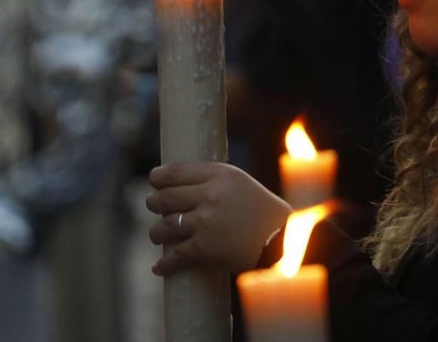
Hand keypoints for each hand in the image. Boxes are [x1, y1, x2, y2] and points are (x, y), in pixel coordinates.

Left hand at [146, 162, 290, 275]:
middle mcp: (210, 195)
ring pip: (163, 227)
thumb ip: (211, 181)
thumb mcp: (240, 183)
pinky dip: (164, 264)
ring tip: (158, 235)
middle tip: (154, 206)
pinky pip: (173, 256)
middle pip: (164, 198)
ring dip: (156, 233)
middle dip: (154, 203)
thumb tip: (176, 186)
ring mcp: (205, 222)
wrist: (283, 239)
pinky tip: (159, 267)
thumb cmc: (261, 210)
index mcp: (219, 175)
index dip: (159, 177)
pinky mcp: (204, 248)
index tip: (154, 181)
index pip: (176, 171)